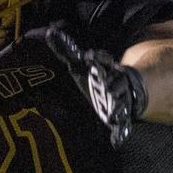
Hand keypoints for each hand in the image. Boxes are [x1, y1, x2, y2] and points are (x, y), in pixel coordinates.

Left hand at [31, 26, 146, 147]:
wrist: (120, 92)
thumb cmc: (93, 77)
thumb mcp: (79, 64)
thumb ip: (66, 49)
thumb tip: (51, 32)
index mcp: (103, 70)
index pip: (102, 62)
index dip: (97, 59)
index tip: (90, 56)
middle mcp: (112, 83)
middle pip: (113, 81)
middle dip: (109, 82)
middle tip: (105, 87)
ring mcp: (117, 100)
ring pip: (119, 102)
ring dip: (116, 106)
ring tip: (112, 113)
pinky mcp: (119, 117)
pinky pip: (122, 126)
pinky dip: (120, 133)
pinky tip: (116, 141)